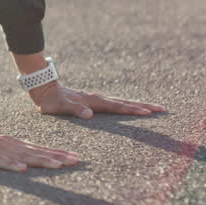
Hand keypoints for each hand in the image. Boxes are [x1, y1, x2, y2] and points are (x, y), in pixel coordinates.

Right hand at [0, 124, 78, 171]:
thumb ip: (11, 153)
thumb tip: (29, 162)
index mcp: (11, 143)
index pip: (38, 149)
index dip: (56, 153)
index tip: (75, 157)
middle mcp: (7, 145)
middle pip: (35, 152)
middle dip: (57, 157)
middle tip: (75, 161)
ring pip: (23, 156)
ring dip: (41, 160)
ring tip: (57, 165)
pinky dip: (11, 164)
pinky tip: (22, 169)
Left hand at [28, 82, 164, 118]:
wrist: (44, 89)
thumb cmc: (51, 101)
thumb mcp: (60, 107)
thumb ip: (74, 110)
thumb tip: (89, 115)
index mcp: (93, 101)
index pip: (116, 107)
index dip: (132, 110)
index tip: (148, 112)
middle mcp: (97, 98)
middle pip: (124, 102)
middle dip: (142, 106)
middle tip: (161, 109)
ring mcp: (96, 99)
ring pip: (120, 102)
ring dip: (137, 105)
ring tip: (152, 108)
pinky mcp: (93, 100)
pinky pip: (113, 103)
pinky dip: (125, 105)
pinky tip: (131, 108)